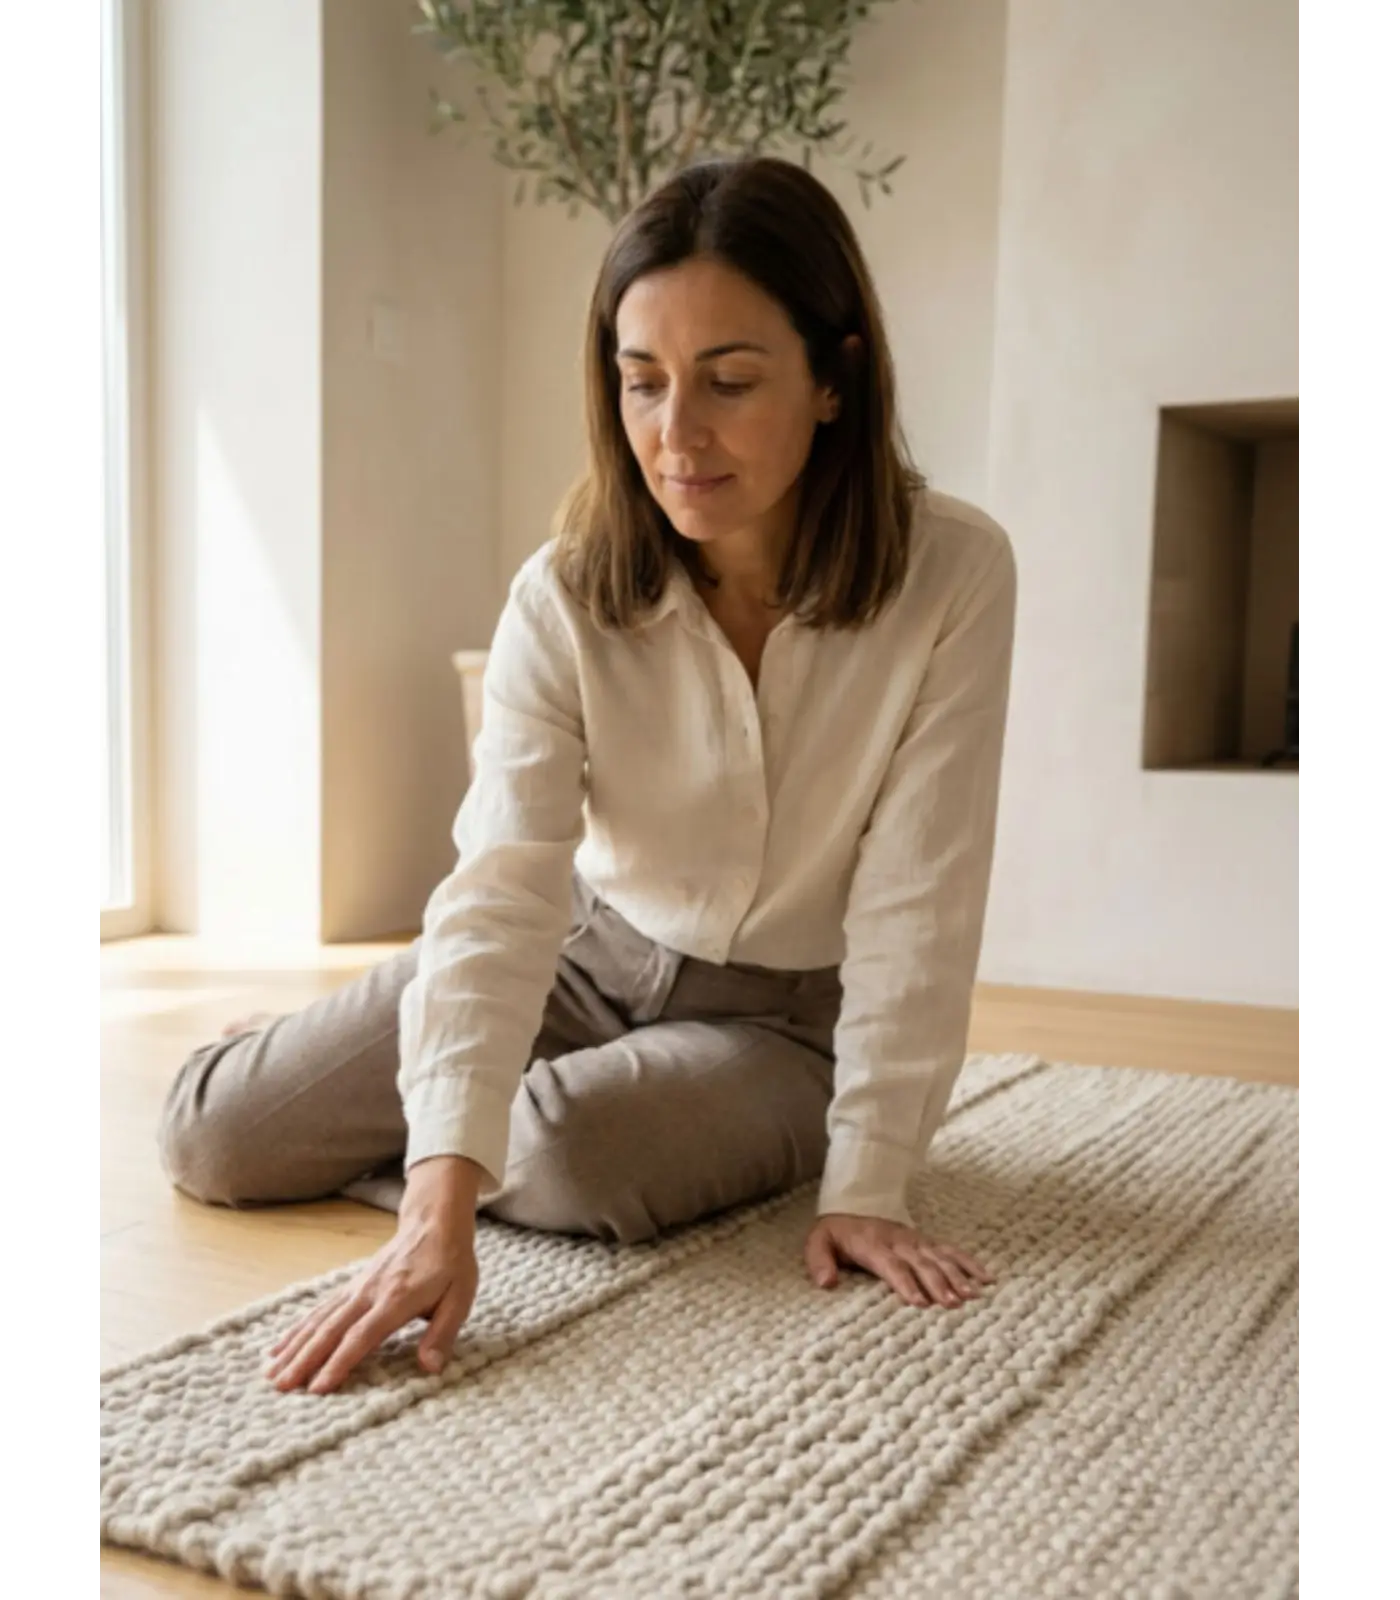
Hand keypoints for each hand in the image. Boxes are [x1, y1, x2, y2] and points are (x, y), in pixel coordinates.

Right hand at [264, 1156, 484, 1393]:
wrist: (434, 1222)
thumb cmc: (451, 1263)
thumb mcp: (461, 1297)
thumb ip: (443, 1333)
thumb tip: (430, 1368)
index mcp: (397, 1299)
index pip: (363, 1335)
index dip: (340, 1362)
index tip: (319, 1388)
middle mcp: (370, 1293)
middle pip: (331, 1330)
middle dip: (305, 1360)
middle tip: (281, 1388)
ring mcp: (357, 1288)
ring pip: (320, 1320)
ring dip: (295, 1347)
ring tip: (271, 1373)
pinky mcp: (352, 1286)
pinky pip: (320, 1309)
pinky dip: (298, 1329)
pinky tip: (280, 1346)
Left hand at [804, 1213, 994, 1308]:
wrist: (851, 1205)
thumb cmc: (835, 1233)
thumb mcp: (817, 1243)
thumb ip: (819, 1262)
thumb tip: (826, 1283)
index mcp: (872, 1245)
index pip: (891, 1265)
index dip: (905, 1283)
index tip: (918, 1302)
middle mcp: (898, 1241)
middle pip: (921, 1263)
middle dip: (938, 1283)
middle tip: (954, 1304)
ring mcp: (915, 1240)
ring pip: (940, 1257)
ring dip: (957, 1276)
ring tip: (973, 1296)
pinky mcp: (926, 1242)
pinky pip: (950, 1251)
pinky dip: (969, 1263)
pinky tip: (986, 1278)